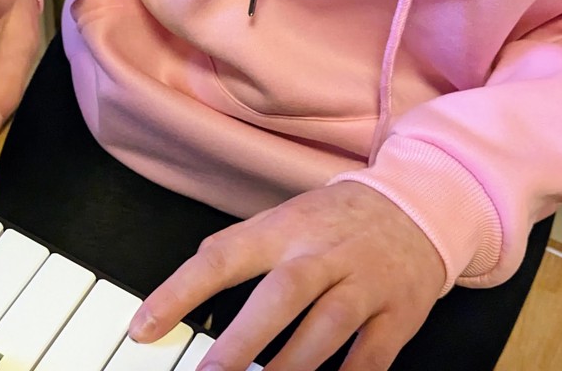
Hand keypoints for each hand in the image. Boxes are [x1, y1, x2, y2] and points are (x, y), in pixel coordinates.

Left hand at [129, 181, 444, 370]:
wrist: (417, 206)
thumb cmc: (335, 220)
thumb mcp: (281, 218)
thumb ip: (235, 248)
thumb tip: (185, 283)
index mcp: (284, 229)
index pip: (223, 256)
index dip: (180, 292)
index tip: (144, 329)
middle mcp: (323, 253)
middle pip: (282, 294)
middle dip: (242, 342)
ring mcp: (365, 282)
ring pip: (327, 327)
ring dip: (291, 367)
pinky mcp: (399, 312)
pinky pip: (372, 356)